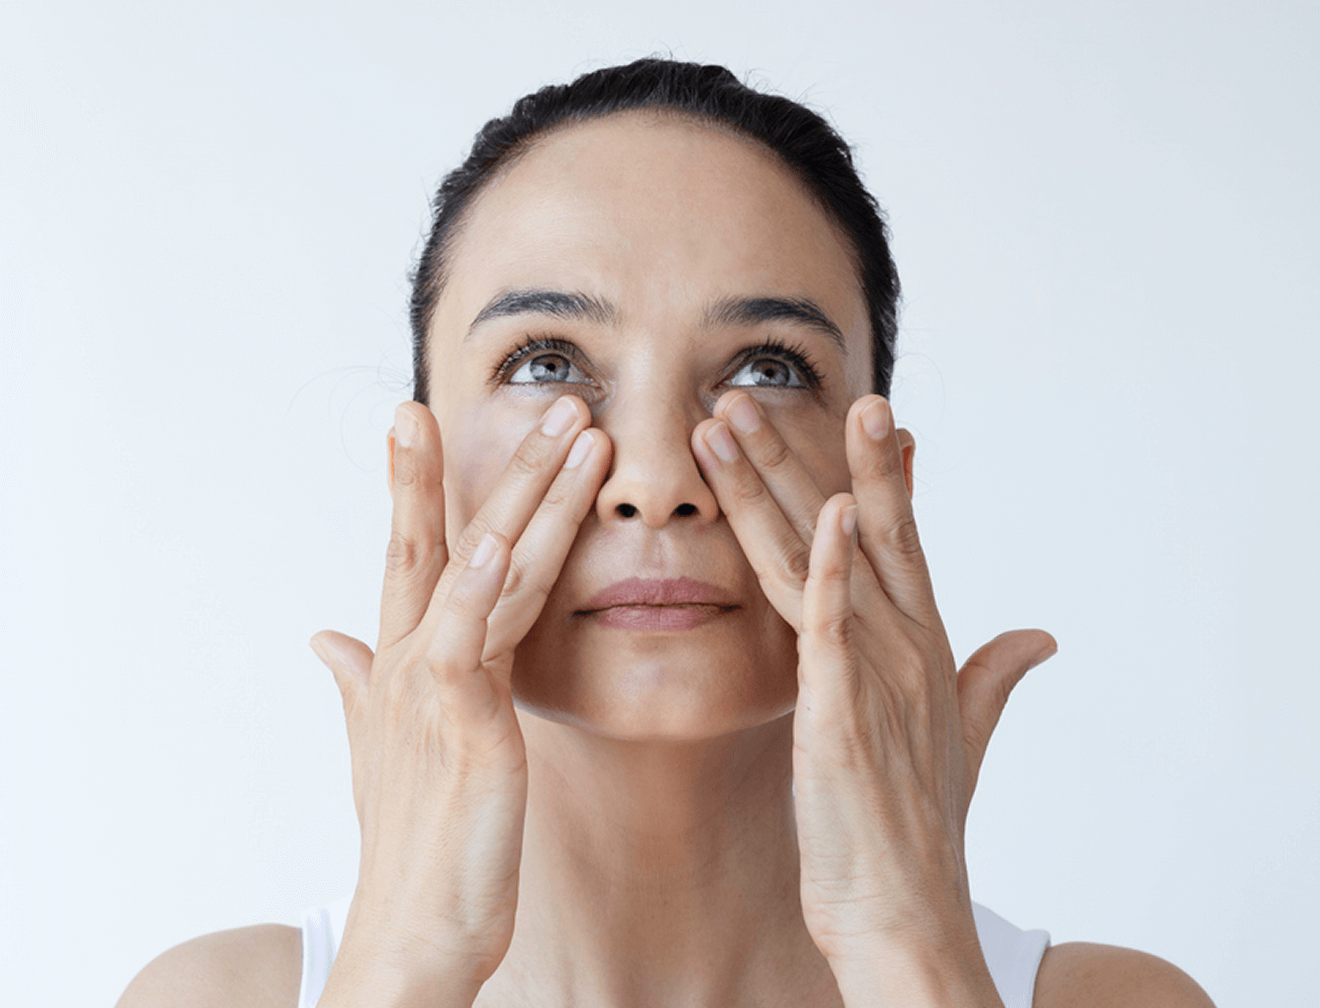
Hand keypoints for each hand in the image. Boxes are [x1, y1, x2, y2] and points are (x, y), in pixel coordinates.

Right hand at [310, 395, 608, 995]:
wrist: (416, 930)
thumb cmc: (414, 842)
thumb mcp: (384, 747)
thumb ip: (360, 682)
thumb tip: (324, 633)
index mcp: (415, 659)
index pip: (422, 552)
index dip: (425, 483)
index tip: (424, 417)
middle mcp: (418, 657)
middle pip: (457, 539)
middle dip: (502, 464)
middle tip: (548, 394)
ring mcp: (436, 684)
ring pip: (486, 567)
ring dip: (527, 493)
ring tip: (571, 427)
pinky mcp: (462, 722)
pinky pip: (471, 638)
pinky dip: (478, 584)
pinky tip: (493, 535)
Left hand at [692, 391, 1055, 970]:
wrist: (905, 913)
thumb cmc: (920, 827)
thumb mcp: (964, 737)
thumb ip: (996, 676)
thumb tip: (1041, 634)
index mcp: (920, 645)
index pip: (898, 539)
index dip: (878, 473)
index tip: (863, 409)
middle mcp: (902, 646)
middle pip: (854, 527)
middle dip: (807, 452)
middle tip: (756, 383)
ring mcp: (874, 676)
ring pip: (824, 559)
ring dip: (782, 484)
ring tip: (736, 418)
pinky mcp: (843, 716)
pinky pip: (833, 631)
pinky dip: (831, 572)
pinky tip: (825, 517)